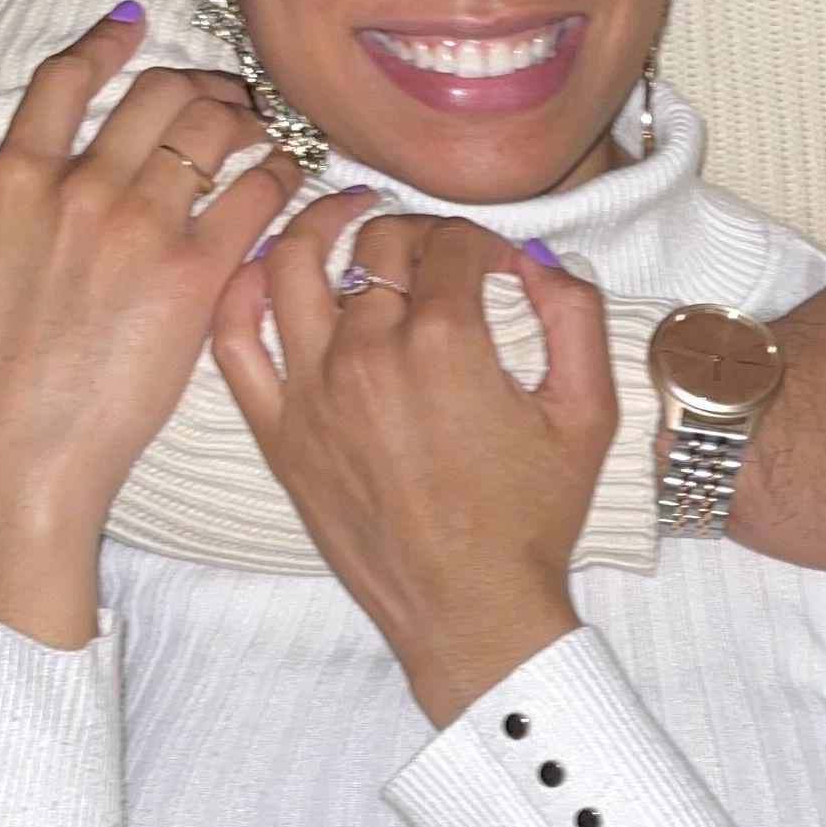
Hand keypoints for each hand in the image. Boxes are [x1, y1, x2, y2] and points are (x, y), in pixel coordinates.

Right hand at [0, 8, 300, 643]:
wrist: (17, 460)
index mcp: (12, 187)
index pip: (64, 80)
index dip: (103, 42)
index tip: (134, 24)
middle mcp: (81, 191)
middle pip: (159, 92)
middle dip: (200, 79)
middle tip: (226, 94)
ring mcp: (141, 229)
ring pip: (213, 128)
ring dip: (247, 116)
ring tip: (265, 127)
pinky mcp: (194, 276)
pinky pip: (256, 194)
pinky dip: (280, 174)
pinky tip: (289, 179)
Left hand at [213, 200, 615, 726]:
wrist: (471, 611)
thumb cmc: (532, 518)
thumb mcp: (590, 410)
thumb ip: (574, 312)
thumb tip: (537, 255)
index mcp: (444, 343)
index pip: (451, 242)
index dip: (482, 240)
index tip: (497, 265)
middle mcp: (367, 356)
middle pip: (376, 243)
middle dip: (413, 229)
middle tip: (436, 251)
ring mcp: (311, 394)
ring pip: (293, 265)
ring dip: (320, 224)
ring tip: (346, 215)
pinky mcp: (277, 433)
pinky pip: (235, 339)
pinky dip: (245, 290)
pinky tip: (272, 270)